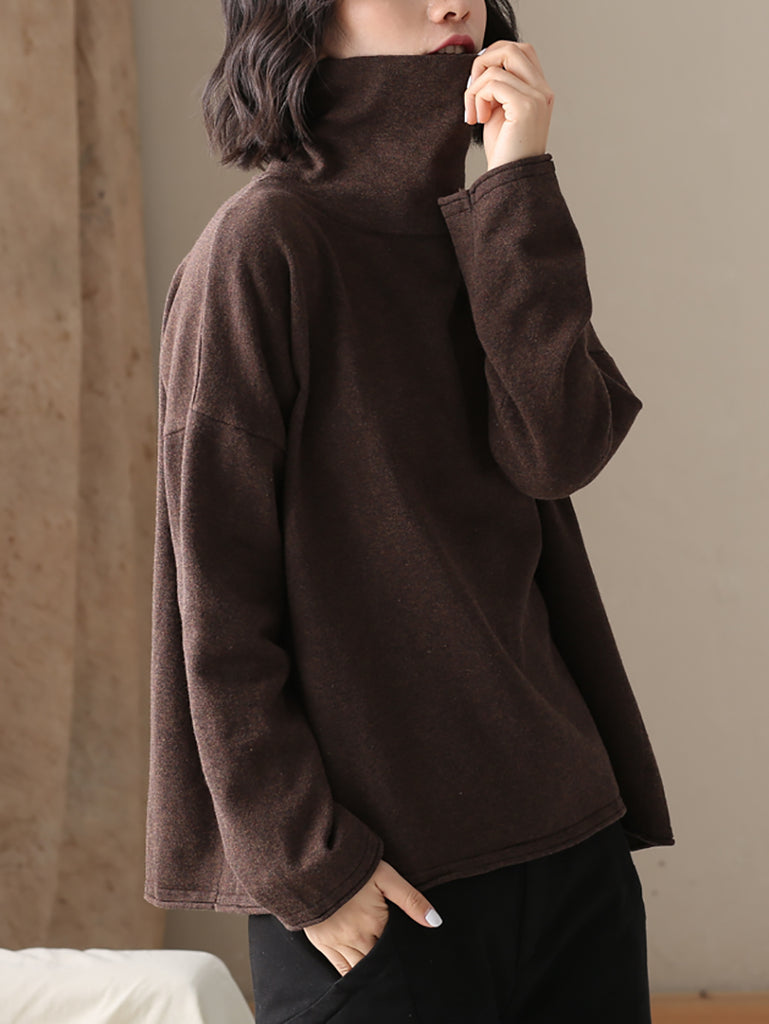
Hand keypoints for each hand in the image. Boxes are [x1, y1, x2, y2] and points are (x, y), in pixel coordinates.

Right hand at [302, 858, 441, 975]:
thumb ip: (411, 900)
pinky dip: (350, 974)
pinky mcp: (321, 942)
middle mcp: (356, 937)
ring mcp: (336, 942)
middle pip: (376, 964)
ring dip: (369, 973)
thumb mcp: (386, 876)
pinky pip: (339, 968)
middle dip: (387, 968)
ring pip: (358, 970)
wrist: (313, 860)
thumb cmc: (352, 865)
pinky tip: (359, 976)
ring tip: (381, 978)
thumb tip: (435, 922)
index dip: (402, 957)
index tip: (410, 963)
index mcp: (375, 922)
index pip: (394, 951)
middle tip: (400, 977)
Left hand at [464, 40, 554, 170]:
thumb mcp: (500, 113)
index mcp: (540, 91)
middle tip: (471, 91)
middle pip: (511, 47)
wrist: (511, 183)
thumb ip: (498, 89)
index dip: (494, 57)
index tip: (477, 85)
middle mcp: (543, 91)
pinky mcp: (525, 106)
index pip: (520, 51)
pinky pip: (492, 83)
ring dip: (475, 88)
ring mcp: (537, 97)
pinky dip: (477, 98)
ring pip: (497, 65)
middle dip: (483, 63)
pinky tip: (477, 120)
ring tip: (474, 114)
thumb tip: (481, 64)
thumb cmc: (504, 154)